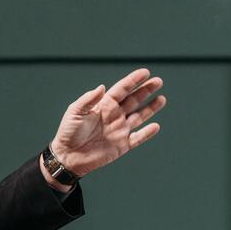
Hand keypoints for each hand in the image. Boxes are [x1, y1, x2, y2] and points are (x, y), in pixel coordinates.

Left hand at [49, 68, 165, 177]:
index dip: (133, 80)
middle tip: (158, 81)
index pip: (122, 89)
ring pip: (139, 116)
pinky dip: (147, 133)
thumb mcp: (75, 112)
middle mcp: (114, 115)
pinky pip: (138, 138)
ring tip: (162, 99)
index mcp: (104, 105)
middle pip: (134, 100)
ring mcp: (119, 130)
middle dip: (146, 90)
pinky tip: (156, 126)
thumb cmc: (68, 132)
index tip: (145, 72)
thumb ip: (89, 99)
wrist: (68, 156)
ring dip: (151, 108)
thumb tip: (102, 87)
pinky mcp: (122, 145)